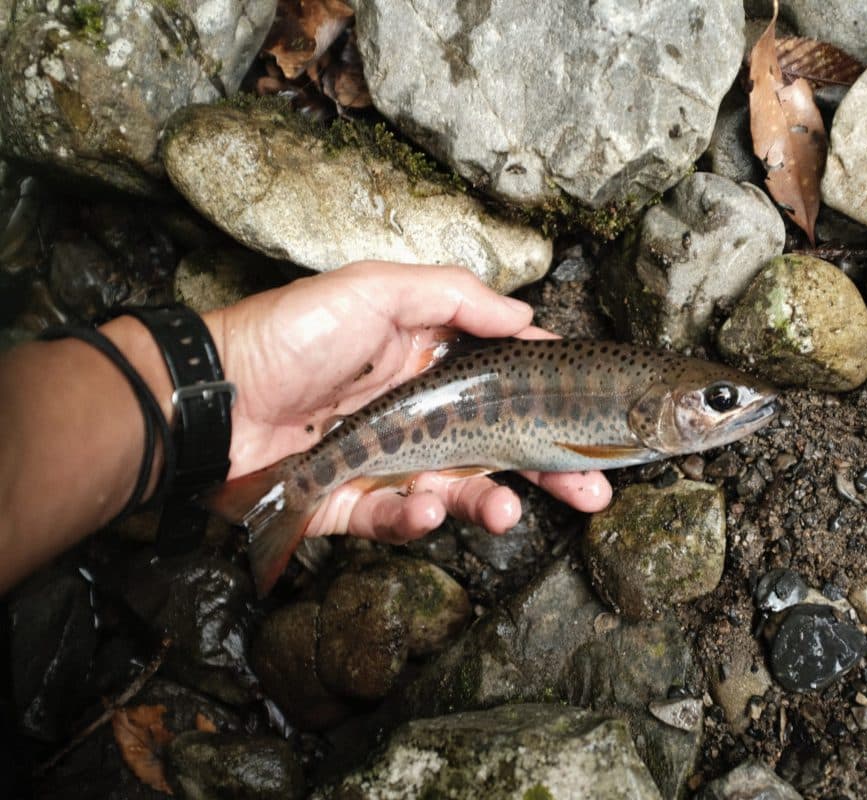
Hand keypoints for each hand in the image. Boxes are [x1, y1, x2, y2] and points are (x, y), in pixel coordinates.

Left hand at [205, 261, 611, 543]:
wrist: (212, 399)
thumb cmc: (292, 334)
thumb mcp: (375, 289)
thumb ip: (454, 297)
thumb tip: (527, 317)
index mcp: (430, 359)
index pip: (508, 381)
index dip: (551, 399)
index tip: (592, 415)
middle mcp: (420, 411)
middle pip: (500, 445)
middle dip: (550, 470)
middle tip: (594, 492)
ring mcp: (391, 460)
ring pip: (460, 489)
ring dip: (492, 503)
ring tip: (507, 513)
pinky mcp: (357, 503)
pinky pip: (400, 519)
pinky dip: (417, 519)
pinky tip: (422, 507)